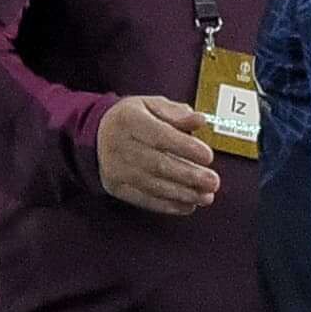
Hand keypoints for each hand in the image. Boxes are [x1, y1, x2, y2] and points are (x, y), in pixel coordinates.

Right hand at [91, 93, 222, 215]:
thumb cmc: (132, 118)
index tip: (208, 156)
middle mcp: (119, 145)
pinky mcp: (116, 187)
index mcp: (129, 120)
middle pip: (158, 164)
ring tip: (206, 196)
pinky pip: (144, 199)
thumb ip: (177, 113)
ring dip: (183, 193)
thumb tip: (200, 120)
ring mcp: (116, 169)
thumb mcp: (152, 105)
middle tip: (213, 181)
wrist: (97, 134)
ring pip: (153, 185)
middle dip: (189, 175)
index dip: (185, 147)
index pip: (160, 135)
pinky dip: (168, 205)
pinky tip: (188, 205)